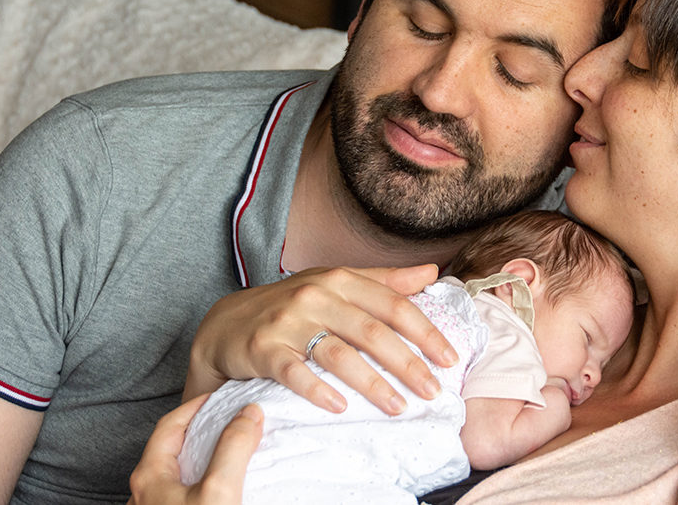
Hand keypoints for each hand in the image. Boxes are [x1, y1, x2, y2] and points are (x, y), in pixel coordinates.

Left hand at [128, 396, 262, 504]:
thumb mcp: (218, 491)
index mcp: (149, 476)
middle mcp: (145, 493)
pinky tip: (222, 491)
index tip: (221, 398)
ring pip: (178, 473)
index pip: (170, 423)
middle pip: (172, 448)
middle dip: (202, 431)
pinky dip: (202, 482)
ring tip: (231, 455)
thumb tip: (249, 414)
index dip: (196, 405)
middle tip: (230, 423)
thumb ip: (233, 448)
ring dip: (203, 459)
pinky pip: (183, 494)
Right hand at [185, 264, 458, 415]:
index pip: (393, 304)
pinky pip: (294, 372)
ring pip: (338, 353)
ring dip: (373, 383)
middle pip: (372, 331)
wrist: (228, 323)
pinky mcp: (264, 348)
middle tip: (432, 391)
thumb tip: (432, 271)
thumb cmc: (293, 305)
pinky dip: (318, 390)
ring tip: (398, 407)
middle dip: (407, 363)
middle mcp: (317, 295)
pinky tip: (340, 407)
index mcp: (341, 279)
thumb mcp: (337, 284)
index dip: (425, 332)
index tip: (450, 359)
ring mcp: (289, 321)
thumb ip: (385, 280)